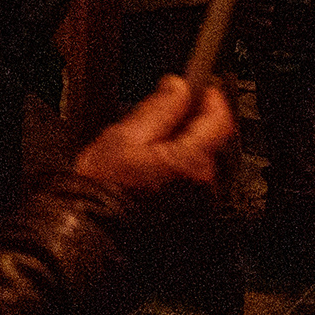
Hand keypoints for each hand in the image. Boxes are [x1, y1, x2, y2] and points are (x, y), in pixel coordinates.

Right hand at [70, 73, 233, 203]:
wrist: (94, 229)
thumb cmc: (103, 189)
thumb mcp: (124, 137)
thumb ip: (157, 110)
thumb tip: (178, 88)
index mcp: (189, 162)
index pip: (220, 121)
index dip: (211, 98)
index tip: (199, 85)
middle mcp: (203, 184)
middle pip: (210, 139)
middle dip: (190, 121)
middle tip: (162, 112)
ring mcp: (199, 200)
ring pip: (199, 158)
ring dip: (183, 144)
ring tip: (148, 145)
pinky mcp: (192, 211)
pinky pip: (192, 178)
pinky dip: (179, 166)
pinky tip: (152, 166)